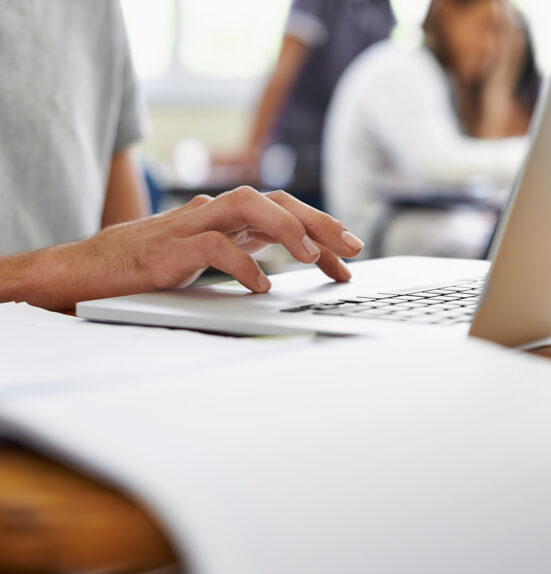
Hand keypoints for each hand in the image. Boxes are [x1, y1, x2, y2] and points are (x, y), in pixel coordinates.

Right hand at [28, 187, 364, 309]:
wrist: (88, 272)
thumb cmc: (150, 268)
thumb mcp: (208, 258)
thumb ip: (243, 252)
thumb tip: (284, 269)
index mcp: (226, 219)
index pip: (284, 212)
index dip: (321, 231)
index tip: (348, 258)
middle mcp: (213, 214)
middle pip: (274, 201)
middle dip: (318, 222)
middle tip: (352, 250)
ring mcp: (190, 226)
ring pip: (246, 206)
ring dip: (286, 229)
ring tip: (313, 258)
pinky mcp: (168, 248)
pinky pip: (212, 247)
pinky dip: (241, 264)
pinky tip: (262, 285)